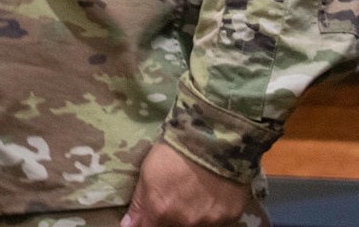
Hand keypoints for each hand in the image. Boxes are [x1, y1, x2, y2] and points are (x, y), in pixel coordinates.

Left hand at [121, 143, 249, 226]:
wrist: (212, 141)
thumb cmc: (173, 152)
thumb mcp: (147, 172)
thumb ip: (139, 204)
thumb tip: (128, 226)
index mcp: (161, 212)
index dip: (147, 223)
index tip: (149, 216)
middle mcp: (185, 223)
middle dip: (168, 218)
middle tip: (173, 198)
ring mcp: (209, 222)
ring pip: (195, 226)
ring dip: (190, 216)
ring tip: (192, 195)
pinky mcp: (230, 217)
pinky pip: (217, 221)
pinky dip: (210, 212)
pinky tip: (209, 195)